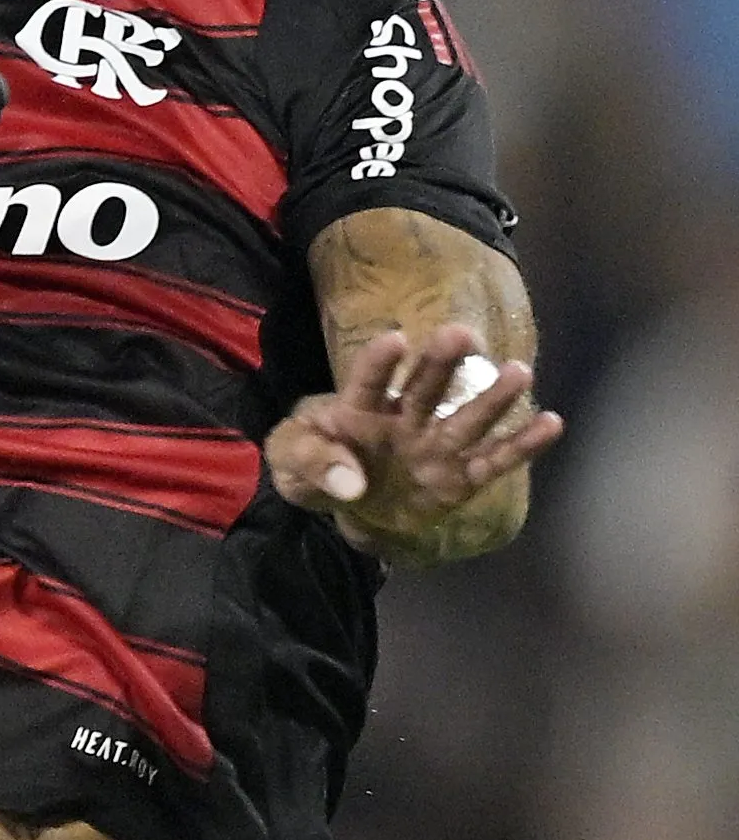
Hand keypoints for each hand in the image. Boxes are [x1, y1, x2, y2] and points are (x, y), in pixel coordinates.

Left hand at [264, 322, 564, 558]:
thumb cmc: (311, 467)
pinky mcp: (458, 477)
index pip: (368, 381)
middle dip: (442, 363)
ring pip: (466, 419)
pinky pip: (492, 460)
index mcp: (356, 409)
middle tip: (461, 334)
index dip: (379, 362)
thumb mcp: (290, 463)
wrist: (341, 505)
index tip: (394, 339)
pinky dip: (522, 445)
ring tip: (519, 371)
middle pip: (425, 389)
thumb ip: (312, 463)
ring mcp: (434, 446)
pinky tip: (550, 423)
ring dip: (491, 397)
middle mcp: (403, 420)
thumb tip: (350, 483)